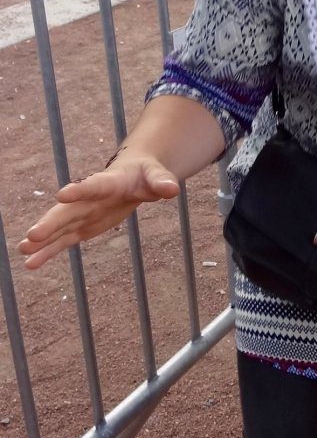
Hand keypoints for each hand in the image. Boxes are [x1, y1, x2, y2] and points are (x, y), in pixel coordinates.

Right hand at [19, 155, 180, 268]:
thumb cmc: (146, 174)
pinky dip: (48, 251)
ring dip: (43, 240)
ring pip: (60, 227)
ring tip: (23, 252)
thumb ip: (162, 181)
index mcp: (109, 182)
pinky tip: (30, 264)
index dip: (80, 190)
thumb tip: (172, 188)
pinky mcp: (82, 227)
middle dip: (51, 222)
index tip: (61, 195)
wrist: (134, 174)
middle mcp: (89, 198)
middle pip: (68, 211)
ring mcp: (83, 213)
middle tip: (33, 235)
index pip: (94, 185)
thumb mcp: (157, 176)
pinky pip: (63, 241)